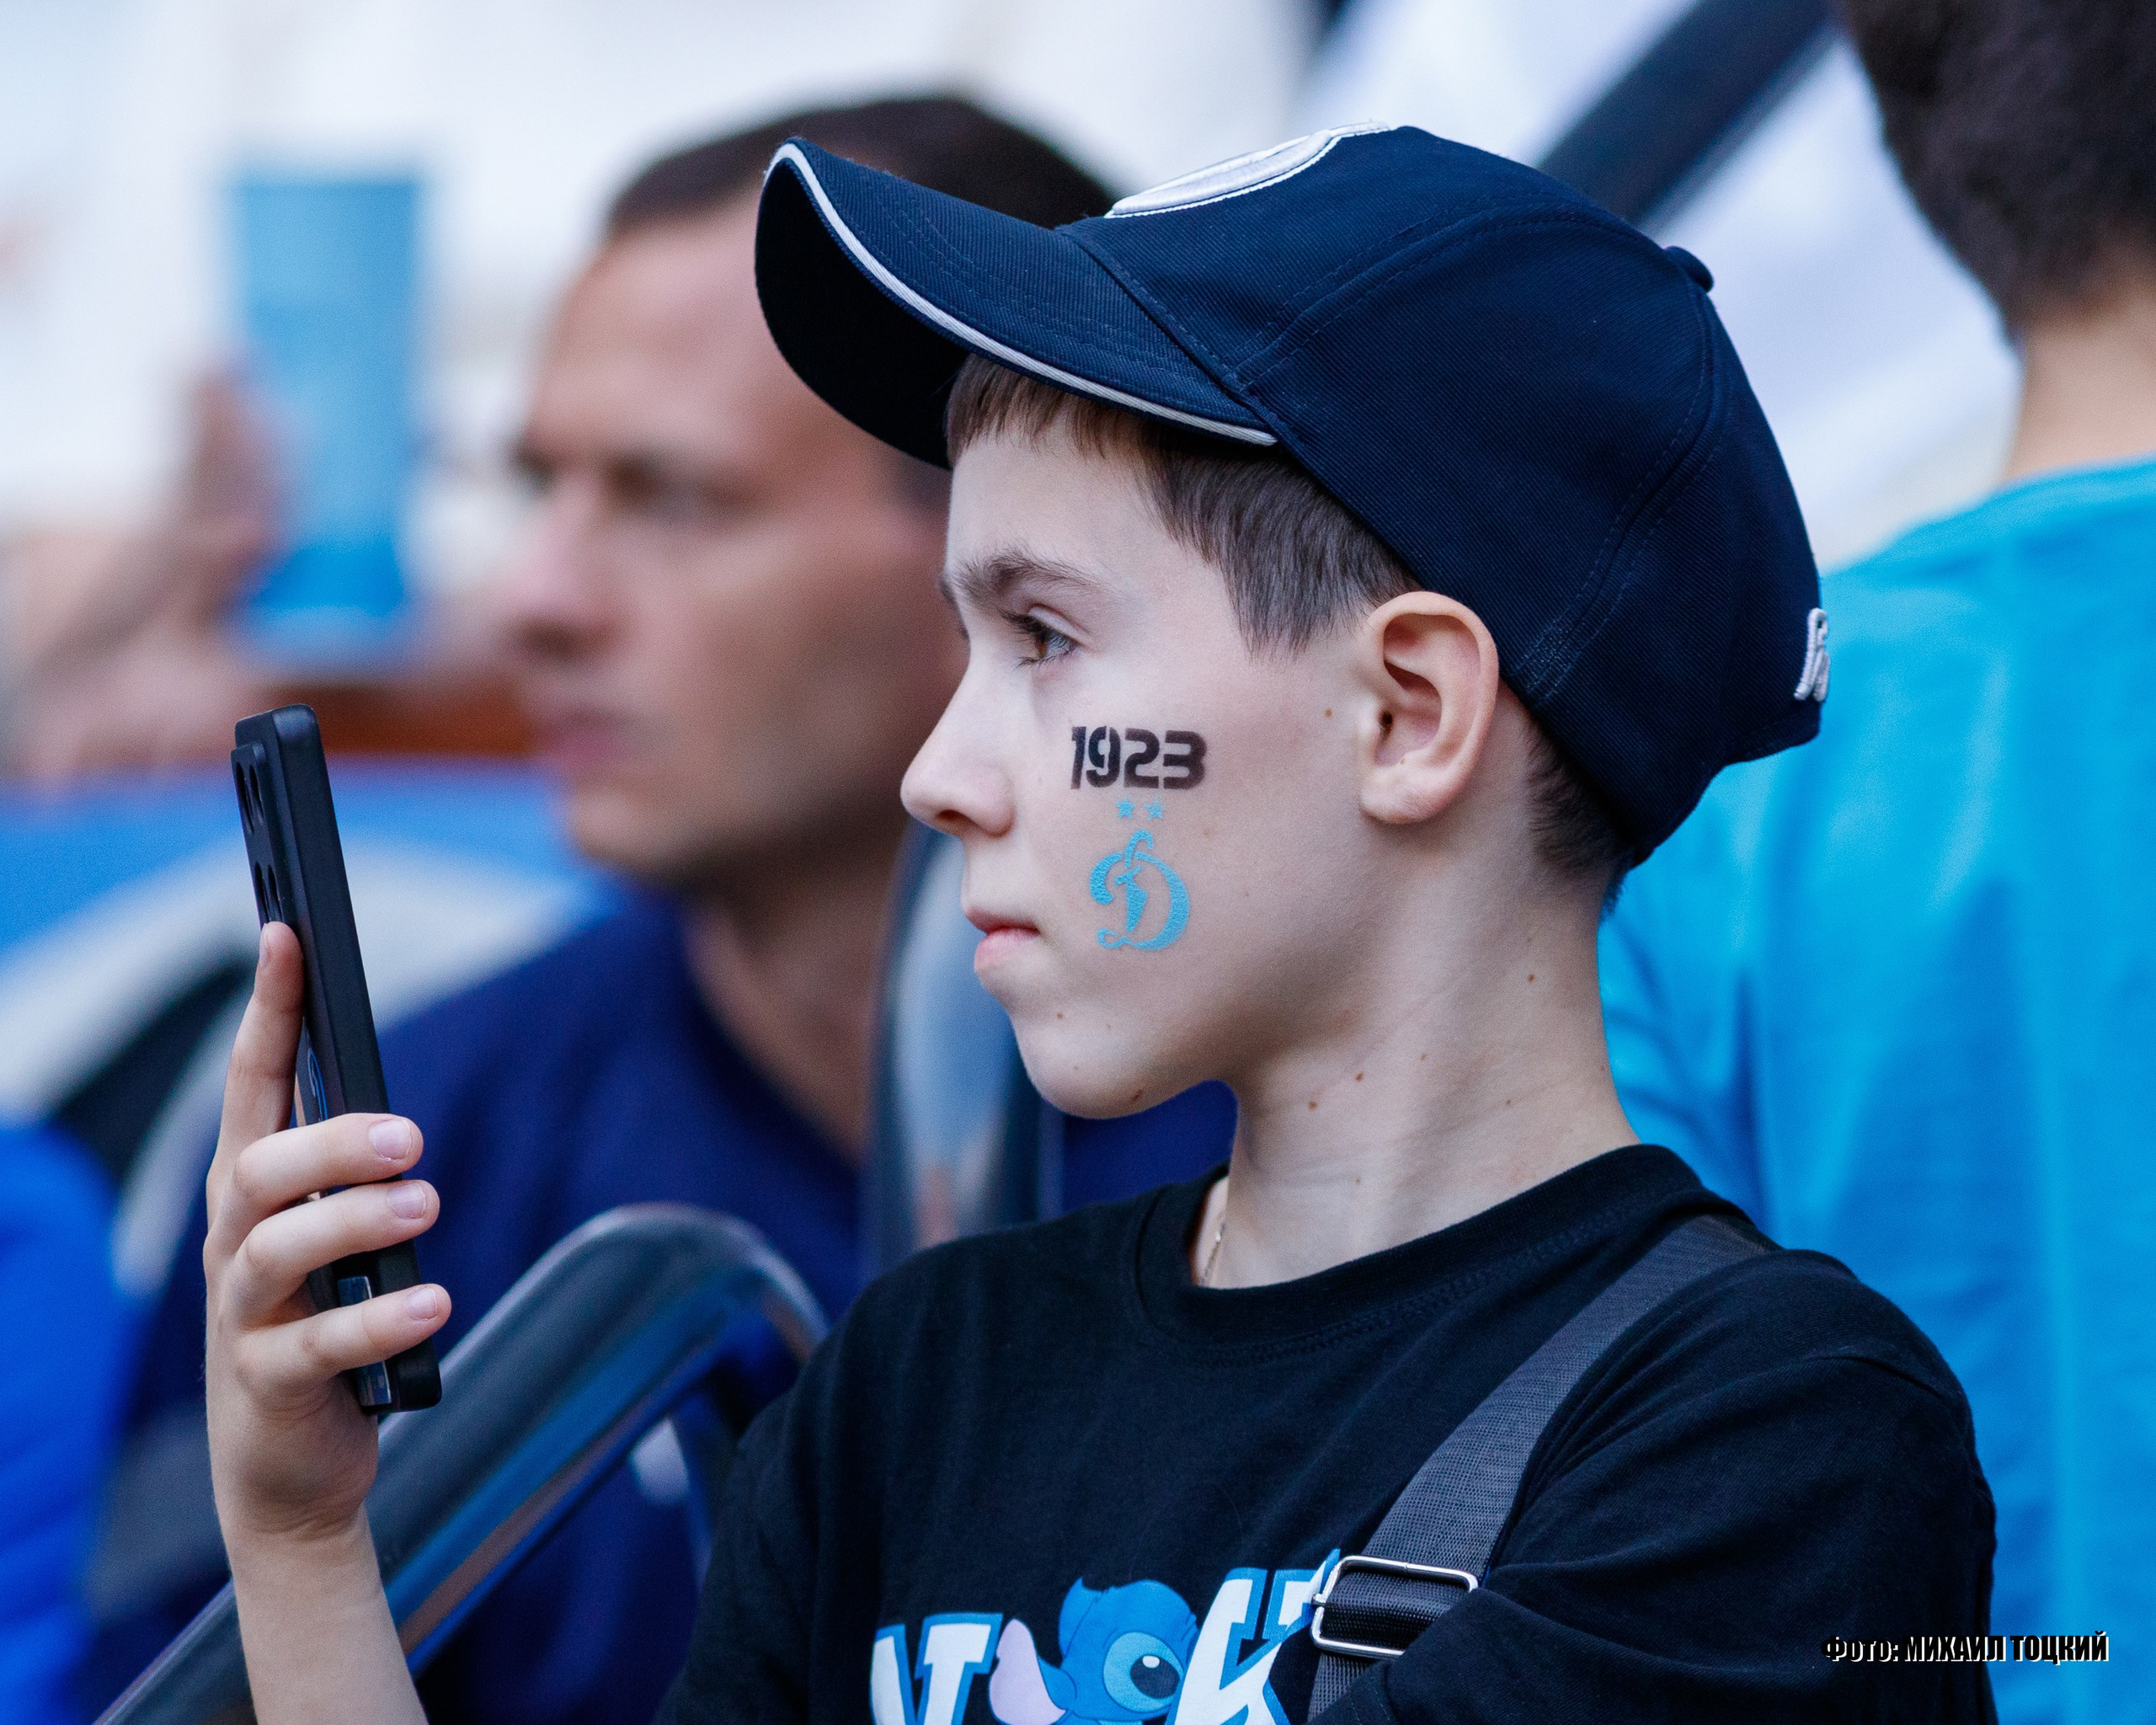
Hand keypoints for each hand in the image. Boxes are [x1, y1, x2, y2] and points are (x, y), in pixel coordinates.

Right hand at [204, 923, 449, 1550]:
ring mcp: (243, 1316)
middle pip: (257, 1170)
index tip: (285, 936)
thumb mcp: (333, 1241)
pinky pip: (317, 1348)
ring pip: (273, 1251)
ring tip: (424, 1205)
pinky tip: (431, 1302)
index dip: (266, 1011)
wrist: (289, 1466)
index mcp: (253, 1196)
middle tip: (409, 1135)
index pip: (250, 1086)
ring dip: (351, 1221)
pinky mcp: (270, 1383)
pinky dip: (377, 1323)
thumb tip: (392, 1110)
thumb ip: (350, 1177)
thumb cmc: (320, 1326)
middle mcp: (236, 1245)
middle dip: (329, 1142)